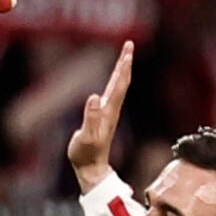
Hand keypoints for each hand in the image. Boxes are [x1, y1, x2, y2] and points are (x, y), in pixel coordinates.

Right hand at [67, 41, 133, 192]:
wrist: (91, 170)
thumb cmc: (86, 155)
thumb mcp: (87, 138)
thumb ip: (91, 118)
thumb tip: (95, 97)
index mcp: (109, 111)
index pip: (119, 84)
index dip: (123, 65)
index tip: (128, 49)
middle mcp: (111, 110)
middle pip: (121, 82)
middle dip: (125, 62)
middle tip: (129, 45)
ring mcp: (108, 114)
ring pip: (118, 87)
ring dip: (121, 70)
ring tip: (124, 57)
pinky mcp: (102, 118)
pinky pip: (111, 94)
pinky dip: (114, 82)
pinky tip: (113, 80)